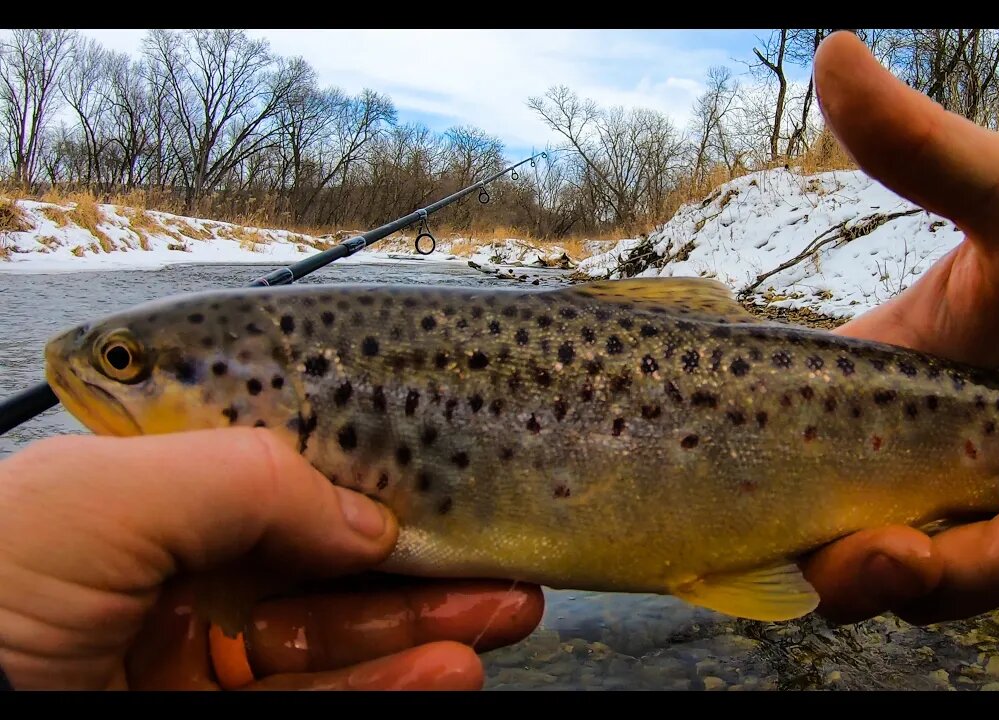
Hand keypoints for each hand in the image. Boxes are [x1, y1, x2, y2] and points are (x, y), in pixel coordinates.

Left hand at [0, 429, 543, 689]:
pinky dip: (390, 689)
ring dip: (426, 632)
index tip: (446, 488)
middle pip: (324, 568)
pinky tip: (448, 669)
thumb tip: (364, 516)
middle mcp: (170, 582)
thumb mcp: (102, 500)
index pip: (283, 487)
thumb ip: (246, 479)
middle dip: (422, 565)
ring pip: (334, 646)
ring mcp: (192, 665)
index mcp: (138, 503)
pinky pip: (315, 705)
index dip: (371, 488)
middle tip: (502, 566)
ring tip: (503, 615)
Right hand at [800, 32, 998, 626]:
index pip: (797, 494)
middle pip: (867, 577)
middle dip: (929, 572)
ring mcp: (975, 516)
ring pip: (959, 597)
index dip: (814, 539)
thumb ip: (921, 148)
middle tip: (988, 526)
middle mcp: (906, 473)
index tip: (877, 534)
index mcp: (867, 403)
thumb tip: (834, 50)